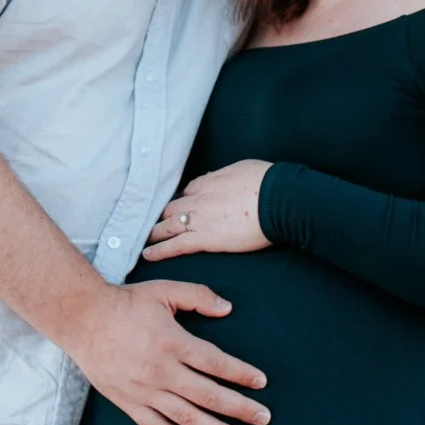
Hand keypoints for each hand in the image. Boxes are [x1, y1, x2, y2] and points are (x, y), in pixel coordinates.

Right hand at [61, 281, 269, 424]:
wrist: (82, 319)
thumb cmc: (126, 303)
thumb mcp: (164, 290)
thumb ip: (198, 296)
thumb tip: (228, 309)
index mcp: (172, 342)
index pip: (216, 363)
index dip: (241, 374)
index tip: (261, 383)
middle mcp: (160, 370)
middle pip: (208, 395)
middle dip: (239, 408)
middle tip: (263, 418)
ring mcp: (144, 390)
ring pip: (186, 417)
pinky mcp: (128, 402)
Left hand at [143, 160, 272, 260]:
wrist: (278, 199)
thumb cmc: (268, 182)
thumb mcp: (243, 169)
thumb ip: (228, 176)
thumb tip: (225, 179)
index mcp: (210, 181)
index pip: (188, 190)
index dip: (184, 199)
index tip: (180, 206)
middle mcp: (199, 198)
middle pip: (173, 207)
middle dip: (164, 215)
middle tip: (155, 224)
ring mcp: (199, 218)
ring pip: (168, 225)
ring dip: (155, 232)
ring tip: (145, 239)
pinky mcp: (205, 238)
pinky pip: (175, 245)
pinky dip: (159, 250)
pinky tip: (148, 255)